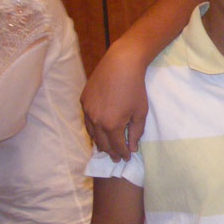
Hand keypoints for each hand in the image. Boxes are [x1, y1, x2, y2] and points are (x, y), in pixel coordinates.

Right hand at [81, 40, 148, 161]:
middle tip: (116, 157)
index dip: (122, 154)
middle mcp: (95, 120)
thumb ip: (136, 132)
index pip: (116, 146)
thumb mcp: (140, 112)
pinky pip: (87, 119)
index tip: (126, 158)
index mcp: (111, 125)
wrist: (121, 64)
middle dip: (110, 152)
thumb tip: (132, 148)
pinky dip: (93, 128)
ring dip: (100, 142)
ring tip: (107, 147)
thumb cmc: (135, 88)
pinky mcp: (83, 100)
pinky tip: (99, 129)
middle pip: (102, 143)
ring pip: (91, 133)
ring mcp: (87, 110)